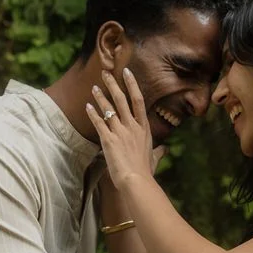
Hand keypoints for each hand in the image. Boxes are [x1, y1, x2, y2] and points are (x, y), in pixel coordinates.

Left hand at [85, 68, 156, 188]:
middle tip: (106, 72)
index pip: (138, 101)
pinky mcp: (108, 140)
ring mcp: (120, 132)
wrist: (136, 180)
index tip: (127, 72)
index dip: (132, 85)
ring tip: (94, 86)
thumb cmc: (146, 171)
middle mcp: (132, 126)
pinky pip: (99, 123)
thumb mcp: (154, 159)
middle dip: (113, 84)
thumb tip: (166, 149)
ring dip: (100, 97)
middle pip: (122, 100)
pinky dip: (93, 114)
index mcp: (144, 129)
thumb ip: (159, 152)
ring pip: (109, 109)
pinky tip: (87, 106)